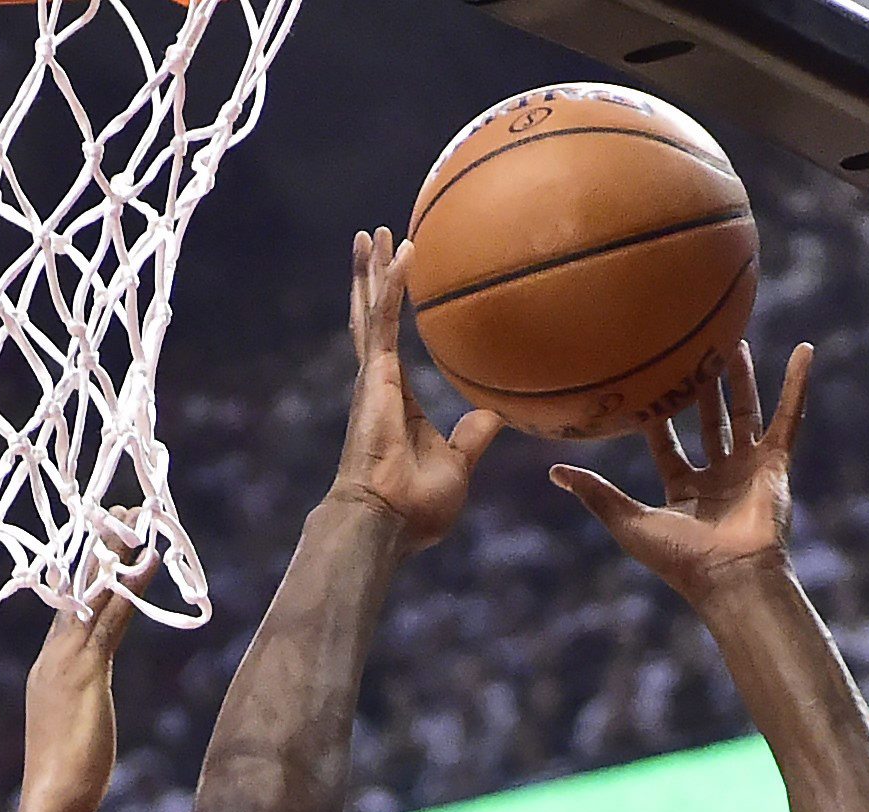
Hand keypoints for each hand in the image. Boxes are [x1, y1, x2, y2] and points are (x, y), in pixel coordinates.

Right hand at [20, 537, 141, 811]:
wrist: (52, 803)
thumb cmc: (67, 780)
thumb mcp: (76, 728)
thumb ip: (80, 704)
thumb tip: (86, 705)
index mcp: (49, 668)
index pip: (69, 608)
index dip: (87, 573)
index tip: (106, 540)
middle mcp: (52, 656)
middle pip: (77, 588)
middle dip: (99, 548)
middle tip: (121, 511)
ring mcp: (65, 661)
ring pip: (93, 594)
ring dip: (116, 553)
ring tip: (138, 519)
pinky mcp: (85, 672)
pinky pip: (112, 619)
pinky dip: (130, 587)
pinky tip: (150, 559)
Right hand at [330, 231, 501, 548]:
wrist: (388, 520)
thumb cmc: (417, 506)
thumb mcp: (458, 464)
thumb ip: (474, 436)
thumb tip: (498, 416)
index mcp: (397, 399)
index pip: (391, 341)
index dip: (390, 309)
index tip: (394, 281)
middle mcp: (380, 381)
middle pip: (373, 316)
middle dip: (371, 276)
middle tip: (374, 237)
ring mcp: (374, 377)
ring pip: (372, 310)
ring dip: (372, 270)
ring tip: (370, 233)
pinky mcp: (376, 375)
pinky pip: (386, 321)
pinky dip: (393, 286)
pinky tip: (402, 254)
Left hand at [552, 341, 812, 605]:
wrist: (731, 576)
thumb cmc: (679, 559)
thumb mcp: (629, 522)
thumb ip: (595, 494)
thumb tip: (554, 471)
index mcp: (684, 493)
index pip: (666, 446)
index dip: (655, 417)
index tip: (644, 385)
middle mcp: (718, 479)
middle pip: (708, 423)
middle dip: (701, 390)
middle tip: (693, 352)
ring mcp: (749, 471)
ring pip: (743, 414)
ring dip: (740, 379)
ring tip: (731, 340)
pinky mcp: (777, 465)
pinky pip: (789, 417)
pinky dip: (797, 385)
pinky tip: (804, 352)